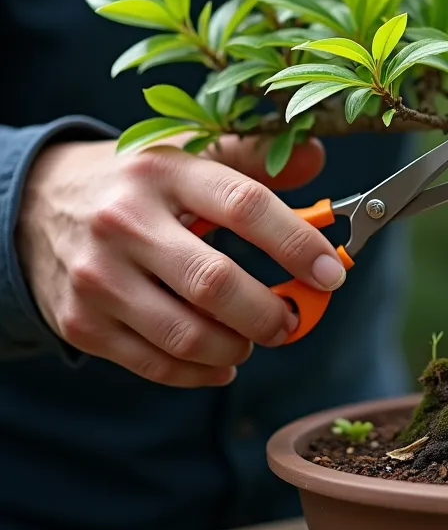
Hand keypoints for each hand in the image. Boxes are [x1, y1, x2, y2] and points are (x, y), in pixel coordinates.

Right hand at [15, 134, 345, 387]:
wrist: (33, 205)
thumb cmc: (136, 183)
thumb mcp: (187, 155)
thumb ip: (252, 157)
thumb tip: (316, 159)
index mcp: (165, 173)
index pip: (245, 206)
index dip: (297, 243)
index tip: (331, 272)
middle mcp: (125, 222)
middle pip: (215, 283)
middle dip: (269, 312)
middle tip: (292, 319)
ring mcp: (97, 276)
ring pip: (186, 335)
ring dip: (237, 347)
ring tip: (256, 337)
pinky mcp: (80, 322)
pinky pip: (154, 364)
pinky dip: (201, 374)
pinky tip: (223, 364)